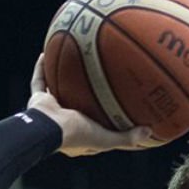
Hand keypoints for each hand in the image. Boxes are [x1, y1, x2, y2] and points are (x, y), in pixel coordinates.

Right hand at [27, 54, 153, 156]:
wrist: (47, 129)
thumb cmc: (77, 135)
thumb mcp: (107, 138)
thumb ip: (127, 137)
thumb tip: (150, 132)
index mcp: (78, 135)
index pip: (92, 127)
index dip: (103, 119)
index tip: (115, 107)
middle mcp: (63, 122)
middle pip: (76, 103)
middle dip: (84, 92)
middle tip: (97, 77)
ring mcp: (50, 110)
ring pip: (56, 89)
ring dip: (63, 75)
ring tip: (75, 59)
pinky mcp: (38, 100)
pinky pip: (39, 80)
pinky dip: (42, 66)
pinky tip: (49, 50)